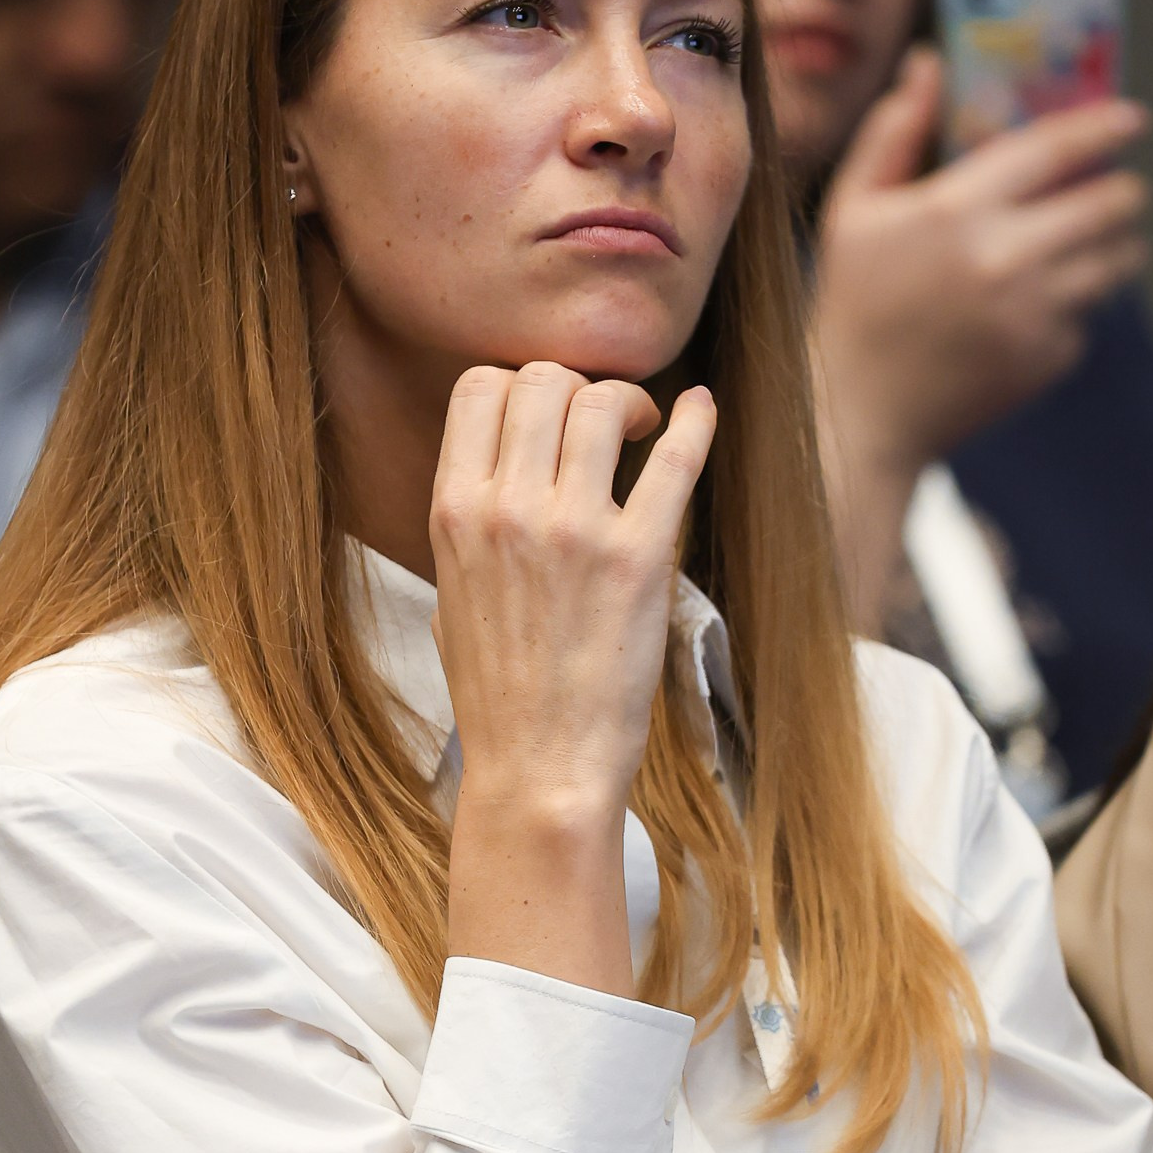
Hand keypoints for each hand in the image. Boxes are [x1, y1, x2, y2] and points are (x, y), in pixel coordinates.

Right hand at [430, 361, 715, 995]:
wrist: (539, 770)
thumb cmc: (498, 692)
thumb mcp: (452, 593)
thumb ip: (473, 520)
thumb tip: (502, 465)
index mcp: (453, 514)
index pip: (479, 387)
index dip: (519, 383)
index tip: (549, 412)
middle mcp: (508, 510)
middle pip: (542, 381)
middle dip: (576, 386)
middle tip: (605, 421)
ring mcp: (574, 531)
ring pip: (601, 403)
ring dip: (628, 402)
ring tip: (643, 430)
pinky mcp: (639, 560)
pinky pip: (674, 459)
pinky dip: (695, 423)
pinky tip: (700, 411)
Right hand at [811, 50, 1149, 627]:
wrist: (860, 412)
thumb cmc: (853, 302)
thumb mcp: (854, 208)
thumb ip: (894, 130)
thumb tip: (927, 62)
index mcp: (955, 209)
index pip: (1055, 149)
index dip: (1104, 126)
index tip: (1136, 118)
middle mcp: (1003, 257)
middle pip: (1110, 203)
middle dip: (1122, 190)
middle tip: (1117, 191)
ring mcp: (1033, 312)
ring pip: (1118, 261)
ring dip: (1116, 246)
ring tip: (1088, 247)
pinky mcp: (1048, 358)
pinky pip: (1090, 315)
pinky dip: (1075, 307)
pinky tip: (1032, 312)